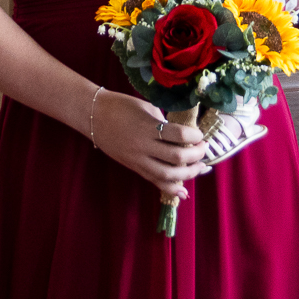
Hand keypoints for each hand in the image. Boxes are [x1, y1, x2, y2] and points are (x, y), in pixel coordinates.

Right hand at [91, 89, 209, 200]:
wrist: (94, 115)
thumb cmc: (122, 106)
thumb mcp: (146, 109)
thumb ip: (164, 123)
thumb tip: (183, 136)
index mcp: (147, 127)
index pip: (179, 135)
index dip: (195, 136)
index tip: (200, 134)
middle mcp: (143, 146)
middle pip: (176, 158)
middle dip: (196, 156)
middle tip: (204, 149)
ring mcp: (138, 160)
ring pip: (168, 175)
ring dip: (189, 174)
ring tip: (200, 168)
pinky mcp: (134, 167)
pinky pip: (155, 181)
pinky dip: (171, 189)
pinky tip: (184, 192)